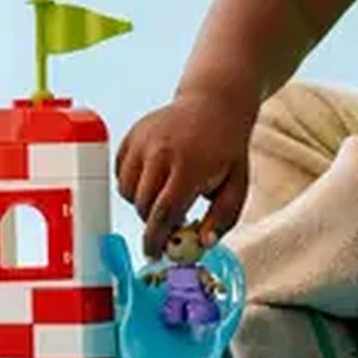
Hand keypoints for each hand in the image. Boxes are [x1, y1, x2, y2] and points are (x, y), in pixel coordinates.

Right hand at [115, 88, 255, 258]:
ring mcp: (143, 141)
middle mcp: (161, 152)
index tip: (155, 254)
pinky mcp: (131, 136)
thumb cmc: (226, 147)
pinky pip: (120, 173)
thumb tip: (203, 244)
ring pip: (126, 191)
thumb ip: (222, 218)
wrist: (213, 104)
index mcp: (189, 166)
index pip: (164, 212)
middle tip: (168, 226)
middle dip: (152, 223)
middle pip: (142, 205)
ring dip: (141, 203)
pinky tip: (153, 180)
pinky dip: (131, 184)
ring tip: (163, 196)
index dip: (156, 239)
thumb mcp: (237, 185)